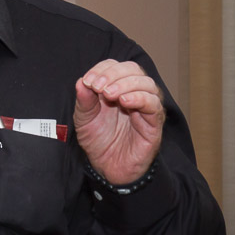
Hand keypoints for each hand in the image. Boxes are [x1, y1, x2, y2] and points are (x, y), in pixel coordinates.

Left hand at [73, 59, 164, 184]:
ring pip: (146, 83)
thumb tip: (81, 81)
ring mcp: (146, 107)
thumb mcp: (84, 119)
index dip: (102, 69)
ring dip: (126, 84)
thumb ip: (83, 101)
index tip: (88, 81)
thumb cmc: (98, 141)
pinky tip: (125, 102)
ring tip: (109, 95)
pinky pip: (154, 104)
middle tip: (98, 87)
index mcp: (116, 88)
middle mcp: (133, 93)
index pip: (115, 66)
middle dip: (113, 74)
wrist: (108, 168)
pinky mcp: (154, 123)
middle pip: (133, 69)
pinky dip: (140, 98)